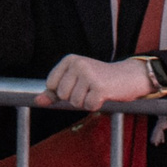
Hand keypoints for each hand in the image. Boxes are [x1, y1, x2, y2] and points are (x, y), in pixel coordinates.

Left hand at [40, 54, 155, 111]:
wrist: (128, 77)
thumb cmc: (99, 80)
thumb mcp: (75, 81)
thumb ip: (54, 92)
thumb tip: (38, 101)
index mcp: (69, 60)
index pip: (51, 84)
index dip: (62, 91)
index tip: (77, 85)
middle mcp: (78, 64)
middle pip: (62, 94)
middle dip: (75, 98)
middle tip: (89, 89)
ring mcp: (89, 74)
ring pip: (75, 102)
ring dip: (86, 102)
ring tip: (95, 91)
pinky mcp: (100, 87)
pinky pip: (88, 106)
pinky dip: (95, 105)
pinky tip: (103, 96)